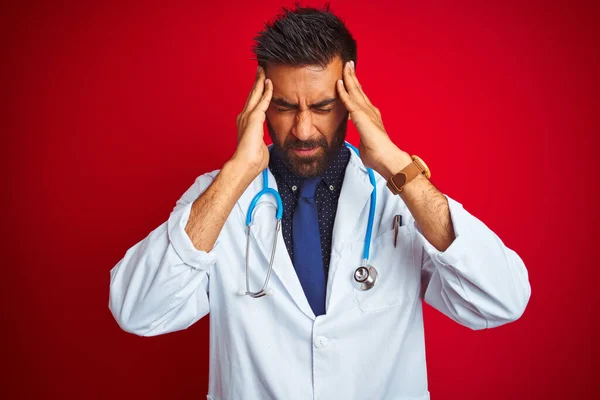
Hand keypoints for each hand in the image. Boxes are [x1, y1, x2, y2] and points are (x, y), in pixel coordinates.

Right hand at [232, 66, 272, 177]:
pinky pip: (263, 101)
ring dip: (260, 81)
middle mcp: (244, 117)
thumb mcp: (259, 147)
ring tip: (262, 70)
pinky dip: (267, 91)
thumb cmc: (252, 160)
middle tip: (260, 69)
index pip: (252, 104)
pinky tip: (270, 82)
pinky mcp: (254, 118)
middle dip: (256, 81)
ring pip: (255, 94)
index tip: (260, 84)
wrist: (245, 164)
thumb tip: (264, 145)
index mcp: (245, 123)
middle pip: (252, 95)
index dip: (256, 93)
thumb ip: (261, 141)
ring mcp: (248, 116)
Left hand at [336, 61, 410, 177]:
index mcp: (371, 117)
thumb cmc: (377, 156)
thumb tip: (362, 145)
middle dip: (353, 76)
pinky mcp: (361, 116)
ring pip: (355, 90)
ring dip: (349, 77)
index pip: (360, 98)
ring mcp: (366, 112)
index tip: (350, 78)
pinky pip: (350, 101)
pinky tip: (339, 82)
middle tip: (349, 64)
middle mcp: (370, 111)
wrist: (386, 158)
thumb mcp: (366, 144)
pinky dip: (343, 91)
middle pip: (359, 89)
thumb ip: (363, 140)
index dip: (355, 87)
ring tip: (346, 65)